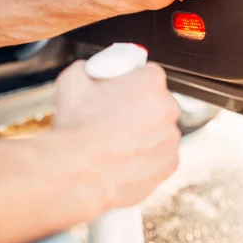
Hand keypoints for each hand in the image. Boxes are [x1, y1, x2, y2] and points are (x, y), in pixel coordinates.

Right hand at [53, 61, 180, 208]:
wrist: (79, 173)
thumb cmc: (77, 128)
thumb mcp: (71, 81)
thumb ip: (87, 69)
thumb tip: (90, 70)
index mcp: (151, 81)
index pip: (146, 73)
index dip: (129, 82)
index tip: (115, 91)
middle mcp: (169, 107)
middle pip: (155, 101)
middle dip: (138, 107)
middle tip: (111, 117)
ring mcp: (171, 138)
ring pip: (159, 130)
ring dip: (143, 133)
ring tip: (114, 142)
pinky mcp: (170, 164)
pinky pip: (160, 156)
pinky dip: (147, 158)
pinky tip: (124, 160)